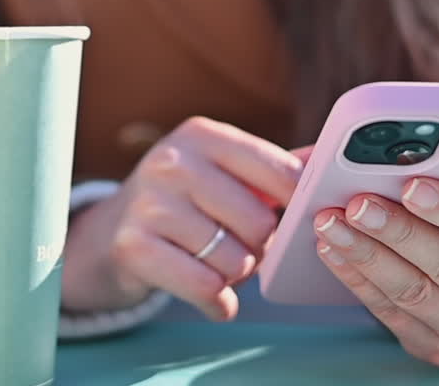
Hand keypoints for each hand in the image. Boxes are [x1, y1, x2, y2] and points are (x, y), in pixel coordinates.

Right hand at [61, 117, 303, 320]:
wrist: (110, 232)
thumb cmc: (183, 201)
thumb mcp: (222, 171)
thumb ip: (275, 166)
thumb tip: (328, 155)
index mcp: (203, 135)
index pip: (281, 172)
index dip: (296, 205)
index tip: (290, 218)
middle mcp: (172, 162)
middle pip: (260, 224)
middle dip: (260, 248)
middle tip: (241, 247)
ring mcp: (149, 204)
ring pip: (235, 261)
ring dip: (236, 276)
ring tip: (217, 265)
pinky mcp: (133, 247)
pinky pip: (205, 288)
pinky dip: (218, 303)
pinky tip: (213, 297)